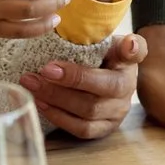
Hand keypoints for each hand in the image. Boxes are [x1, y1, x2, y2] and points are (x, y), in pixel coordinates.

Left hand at [22, 32, 143, 138]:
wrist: (100, 76)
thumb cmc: (96, 55)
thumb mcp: (102, 40)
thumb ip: (105, 36)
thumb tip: (129, 42)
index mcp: (128, 64)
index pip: (132, 56)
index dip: (128, 51)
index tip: (123, 44)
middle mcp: (127, 91)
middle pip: (101, 90)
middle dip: (67, 82)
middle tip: (41, 71)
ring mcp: (116, 114)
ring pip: (87, 113)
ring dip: (56, 99)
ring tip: (32, 85)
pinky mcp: (102, 129)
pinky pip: (80, 129)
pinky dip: (58, 116)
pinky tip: (40, 103)